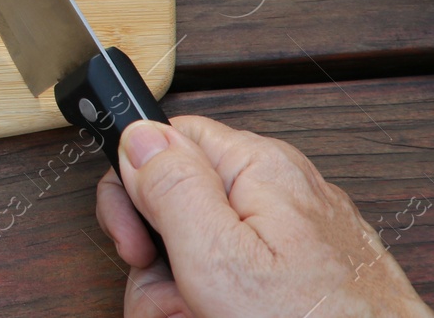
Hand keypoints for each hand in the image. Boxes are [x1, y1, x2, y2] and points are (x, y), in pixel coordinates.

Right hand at [96, 115, 432, 317]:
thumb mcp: (219, 256)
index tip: (132, 242)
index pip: (165, 139)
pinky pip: (240, 268)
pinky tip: (222, 316)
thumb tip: (138, 134)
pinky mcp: (302, 265)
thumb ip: (171, 187)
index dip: (133, 188)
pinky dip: (220, 298)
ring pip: (204, 243)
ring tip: (199, 317)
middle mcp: (277, 186)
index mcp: (257, 164)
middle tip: (170, 299)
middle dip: (159, 256)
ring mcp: (292, 230)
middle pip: (178, 200)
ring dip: (183, 288)